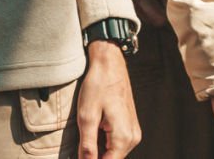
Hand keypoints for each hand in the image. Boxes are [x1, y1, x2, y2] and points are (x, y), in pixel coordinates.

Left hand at [77, 41, 140, 158]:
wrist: (110, 64)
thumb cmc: (97, 86)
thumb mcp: (87, 116)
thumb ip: (87, 145)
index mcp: (123, 138)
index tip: (80, 156)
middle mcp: (133, 138)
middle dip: (95, 156)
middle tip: (80, 145)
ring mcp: (134, 131)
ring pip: (114, 152)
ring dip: (99, 149)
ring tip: (86, 134)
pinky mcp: (130, 125)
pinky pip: (117, 142)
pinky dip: (104, 141)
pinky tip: (94, 129)